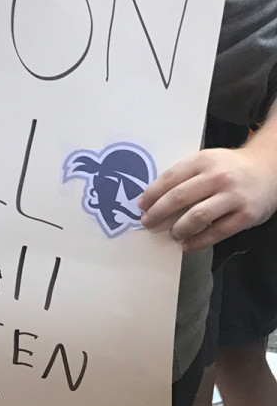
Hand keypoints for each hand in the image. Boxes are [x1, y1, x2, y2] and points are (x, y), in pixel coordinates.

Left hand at [139, 145, 276, 250]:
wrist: (269, 169)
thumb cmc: (230, 167)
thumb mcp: (207, 161)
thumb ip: (185, 175)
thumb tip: (155, 198)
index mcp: (203, 161)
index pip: (169, 178)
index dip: (152, 194)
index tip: (141, 206)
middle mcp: (217, 177)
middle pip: (178, 198)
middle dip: (158, 213)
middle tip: (148, 223)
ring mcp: (233, 196)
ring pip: (197, 217)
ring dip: (178, 229)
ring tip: (172, 234)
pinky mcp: (246, 215)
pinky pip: (217, 232)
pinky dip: (198, 241)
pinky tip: (188, 244)